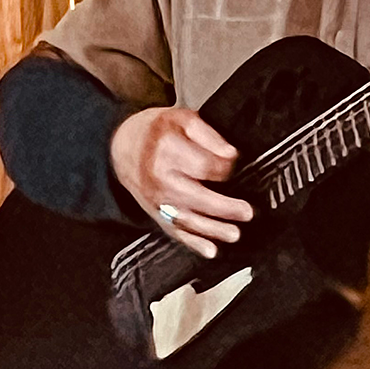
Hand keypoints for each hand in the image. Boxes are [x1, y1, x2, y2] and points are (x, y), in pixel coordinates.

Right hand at [110, 106, 253, 257]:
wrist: (123, 147)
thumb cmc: (156, 133)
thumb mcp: (181, 118)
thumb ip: (208, 134)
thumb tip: (229, 154)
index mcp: (167, 150)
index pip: (204, 165)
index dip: (225, 167)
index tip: (233, 164)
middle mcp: (160, 178)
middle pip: (196, 197)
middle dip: (224, 207)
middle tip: (246, 212)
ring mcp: (157, 200)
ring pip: (187, 219)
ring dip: (213, 230)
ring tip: (234, 233)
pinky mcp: (157, 214)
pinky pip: (175, 232)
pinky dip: (193, 243)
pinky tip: (210, 250)